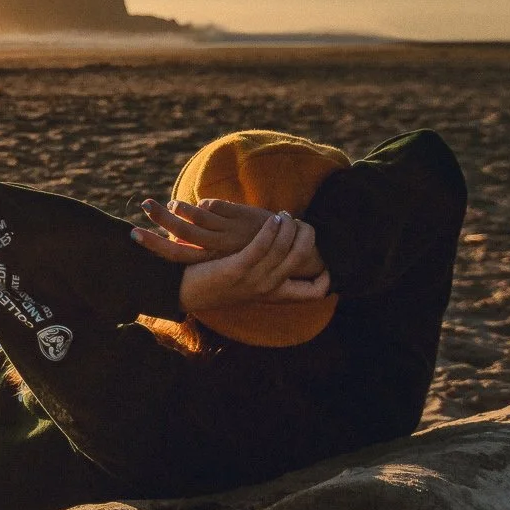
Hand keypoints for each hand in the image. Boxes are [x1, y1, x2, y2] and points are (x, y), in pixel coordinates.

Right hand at [131, 197, 273, 262]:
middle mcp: (218, 248)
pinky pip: (213, 207)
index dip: (153, 244)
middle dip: (159, 220)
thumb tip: (182, 243)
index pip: (175, 254)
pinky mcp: (241, 218)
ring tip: (168, 205)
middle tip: (144, 206)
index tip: (133, 234)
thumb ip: (205, 252)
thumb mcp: (228, 261)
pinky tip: (196, 204)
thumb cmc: (256, 259)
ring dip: (179, 208)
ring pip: (196, 216)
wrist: (294, 254)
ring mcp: (229, 232)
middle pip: (180, 232)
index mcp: (212, 261)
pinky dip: (202, 204)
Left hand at [178, 213, 331, 317]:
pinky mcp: (237, 269)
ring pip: (284, 249)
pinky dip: (271, 230)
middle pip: (302, 259)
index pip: (313, 293)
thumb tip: (283, 253)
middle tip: (299, 223)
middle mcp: (267, 289)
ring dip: (288, 227)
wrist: (183, 291)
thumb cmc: (216, 280)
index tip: (325, 262)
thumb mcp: (248, 278)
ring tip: (284, 216)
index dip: (326, 279)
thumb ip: (266, 270)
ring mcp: (254, 280)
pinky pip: (263, 246)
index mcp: (273, 293)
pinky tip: (273, 220)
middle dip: (307, 236)